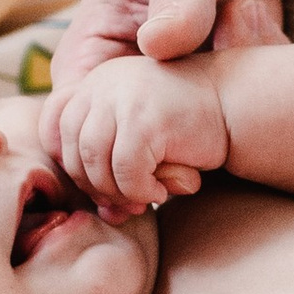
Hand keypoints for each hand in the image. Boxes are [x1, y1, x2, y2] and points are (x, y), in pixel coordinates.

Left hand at [40, 50, 226, 217]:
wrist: (238, 105)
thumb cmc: (191, 129)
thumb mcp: (140, 137)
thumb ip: (111, 163)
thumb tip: (101, 212)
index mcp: (97, 81)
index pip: (55, 128)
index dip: (71, 164)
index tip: (102, 184)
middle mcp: (103, 82)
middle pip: (71, 149)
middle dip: (96, 186)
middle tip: (128, 203)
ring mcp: (122, 96)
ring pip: (93, 162)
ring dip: (118, 192)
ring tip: (146, 198)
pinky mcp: (144, 117)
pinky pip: (124, 171)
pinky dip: (139, 191)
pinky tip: (161, 192)